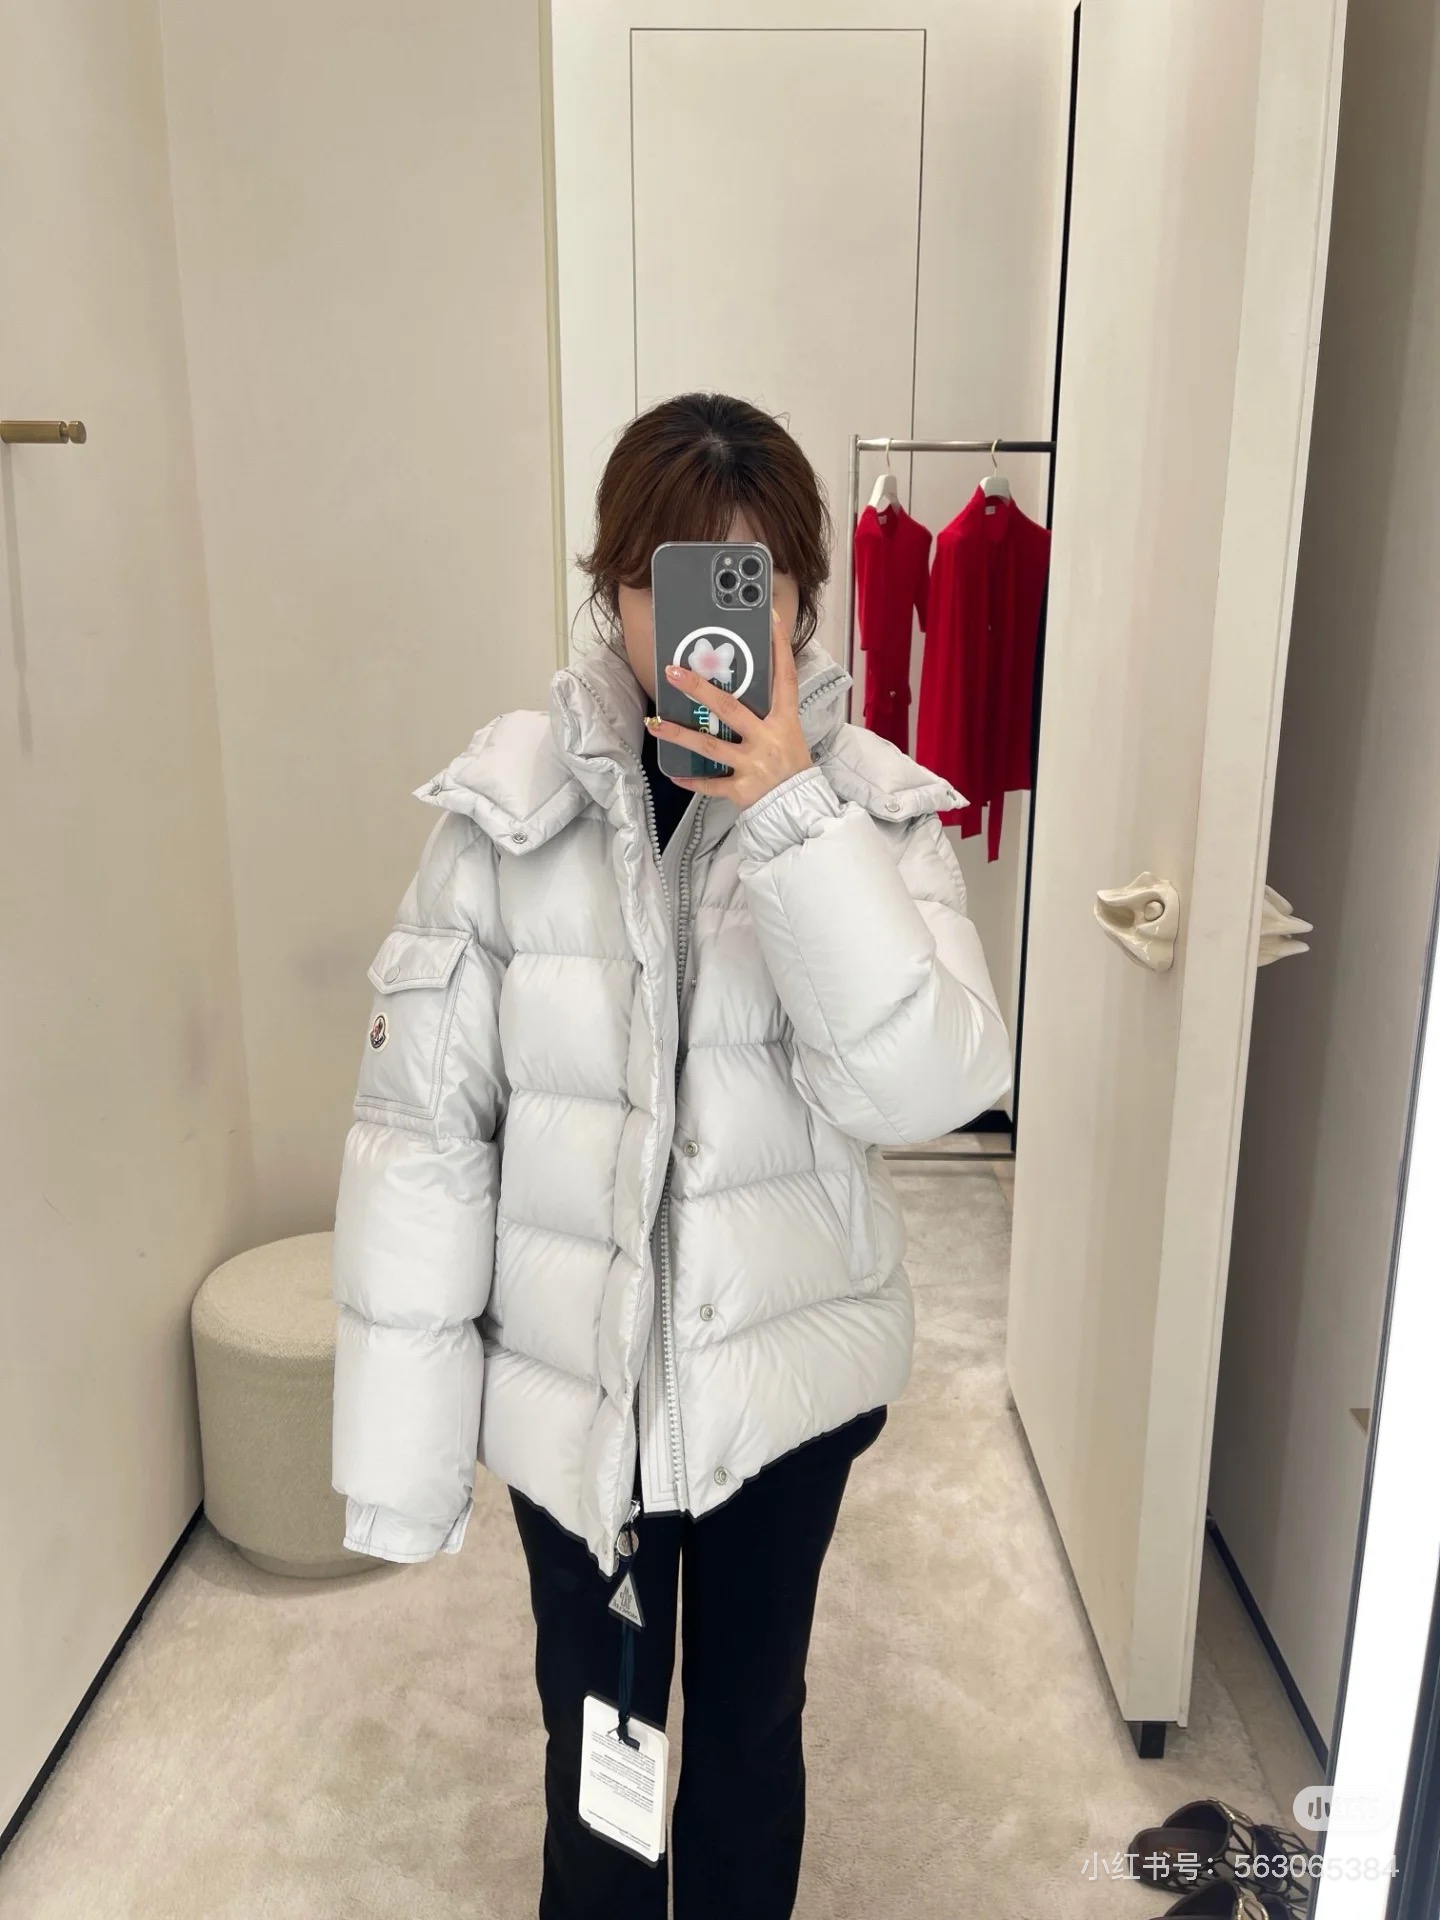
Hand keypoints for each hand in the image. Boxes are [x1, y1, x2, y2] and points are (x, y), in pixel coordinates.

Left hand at [645, 610, 811, 807]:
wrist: (802, 809)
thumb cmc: (793, 768)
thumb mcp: (789, 735)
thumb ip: (767, 715)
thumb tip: (737, 692)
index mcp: (785, 722)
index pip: (784, 678)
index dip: (778, 647)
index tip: (768, 619)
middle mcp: (768, 739)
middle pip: (730, 708)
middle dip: (699, 688)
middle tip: (673, 672)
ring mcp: (754, 765)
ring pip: (709, 746)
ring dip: (678, 734)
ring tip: (654, 724)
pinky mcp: (743, 789)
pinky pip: (711, 784)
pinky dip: (691, 781)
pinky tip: (673, 773)